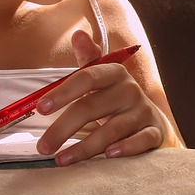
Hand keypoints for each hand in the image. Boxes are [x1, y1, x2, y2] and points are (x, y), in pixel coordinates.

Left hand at [35, 30, 168, 164]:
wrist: (151, 122)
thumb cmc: (116, 100)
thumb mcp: (102, 79)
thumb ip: (87, 60)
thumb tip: (78, 35)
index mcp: (114, 73)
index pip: (86, 77)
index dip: (62, 92)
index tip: (40, 108)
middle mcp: (129, 90)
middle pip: (91, 107)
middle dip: (63, 128)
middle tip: (43, 147)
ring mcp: (143, 112)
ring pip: (112, 129)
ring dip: (85, 147)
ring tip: (62, 159)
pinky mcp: (153, 132)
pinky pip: (140, 141)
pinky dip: (125, 149)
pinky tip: (108, 156)